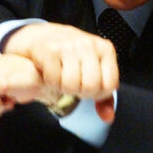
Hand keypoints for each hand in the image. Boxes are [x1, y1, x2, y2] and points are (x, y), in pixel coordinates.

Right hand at [4, 22, 118, 100]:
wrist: (43, 35)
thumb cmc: (71, 55)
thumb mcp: (92, 68)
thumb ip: (102, 94)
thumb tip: (108, 117)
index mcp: (105, 49)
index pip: (110, 84)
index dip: (98, 94)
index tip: (89, 90)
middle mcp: (89, 45)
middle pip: (91, 86)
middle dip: (80, 93)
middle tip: (74, 86)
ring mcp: (69, 47)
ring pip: (71, 84)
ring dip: (64, 89)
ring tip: (62, 80)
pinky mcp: (49, 50)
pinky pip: (53, 80)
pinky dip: (51, 83)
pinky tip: (52, 75)